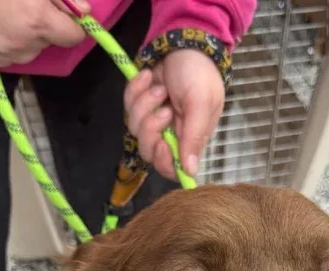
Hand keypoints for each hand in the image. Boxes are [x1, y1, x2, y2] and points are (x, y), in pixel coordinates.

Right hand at [0, 0, 90, 66]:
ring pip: (31, 50)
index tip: (63, 15)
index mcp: (40, 21)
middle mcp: (28, 44)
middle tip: (24, 5)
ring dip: (27, 36)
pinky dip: (8, 44)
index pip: (73, 36)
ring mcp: (9, 56)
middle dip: (44, 26)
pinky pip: (12, 56)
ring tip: (6, 15)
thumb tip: (85, 12)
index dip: (70, 24)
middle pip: (50, 41)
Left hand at [124, 49, 224, 179]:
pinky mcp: (139, 103)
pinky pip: (127, 107)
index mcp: (189, 139)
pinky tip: (149, 76)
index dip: (163, 161)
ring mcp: (152, 119)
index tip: (162, 143)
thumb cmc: (199, 73)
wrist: (183, 40)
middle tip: (163, 108)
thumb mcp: (201, 104)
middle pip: (148, 152)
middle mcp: (170, 134)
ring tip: (159, 87)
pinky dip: (135, 90)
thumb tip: (191, 172)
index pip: (171, 168)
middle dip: (150, 129)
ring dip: (145, 105)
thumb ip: (194, 137)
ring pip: (135, 129)